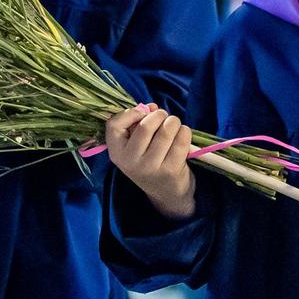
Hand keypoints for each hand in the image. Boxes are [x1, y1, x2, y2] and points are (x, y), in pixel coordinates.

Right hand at [104, 103, 195, 220]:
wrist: (166, 192)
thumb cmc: (150, 160)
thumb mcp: (136, 145)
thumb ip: (139, 123)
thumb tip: (152, 107)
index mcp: (117, 152)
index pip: (114, 124)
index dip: (130, 113)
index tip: (142, 114)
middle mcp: (130, 161)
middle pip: (146, 125)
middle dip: (159, 115)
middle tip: (164, 117)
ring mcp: (150, 167)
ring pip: (166, 130)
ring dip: (174, 122)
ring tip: (173, 125)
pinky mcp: (170, 170)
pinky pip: (181, 139)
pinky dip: (184, 131)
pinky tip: (182, 135)